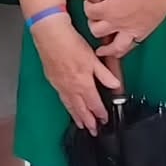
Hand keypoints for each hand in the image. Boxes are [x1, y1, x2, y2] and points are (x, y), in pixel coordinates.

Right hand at [32, 16, 120, 134]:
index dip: (100, 113)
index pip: (94, 104)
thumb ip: (104, 74)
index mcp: (83, 83)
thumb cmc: (70, 43)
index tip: (104, 120)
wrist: (50, 34)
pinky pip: (62, 98)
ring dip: (76, 117)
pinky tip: (68, 106)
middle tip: (93, 131)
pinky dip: (67, 106)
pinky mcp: (53, 80)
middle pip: (81, 109)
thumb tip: (116, 85)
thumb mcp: (93, 58)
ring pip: (70, 106)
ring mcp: (60, 85)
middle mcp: (71, 88)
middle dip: (88, 121)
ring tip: (81, 125)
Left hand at [84, 0, 165, 56]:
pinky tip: (120, 49)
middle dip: (92, 25)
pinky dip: (123, 50)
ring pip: (113, 48)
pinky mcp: (142, 34)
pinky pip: (130, 47)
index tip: (91, 2)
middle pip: (96, 31)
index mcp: (108, 9)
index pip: (89, 13)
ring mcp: (130, 31)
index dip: (87, 6)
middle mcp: (117, 24)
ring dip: (106, 49)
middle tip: (96, 19)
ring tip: (101, 50)